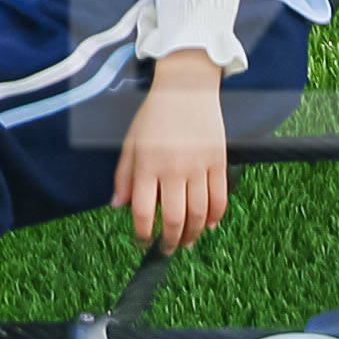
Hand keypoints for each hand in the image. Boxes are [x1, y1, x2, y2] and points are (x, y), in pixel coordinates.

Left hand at [116, 59, 236, 250]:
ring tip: (186, 242)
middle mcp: (174, 169)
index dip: (141, 234)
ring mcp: (199, 166)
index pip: (143, 212)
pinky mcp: (219, 161)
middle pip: (174, 219)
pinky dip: (215, 217)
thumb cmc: (154, 115)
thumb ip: (124, 176)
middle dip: (169, 241)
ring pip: (199, 214)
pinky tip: (208, 225)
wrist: (187, 88)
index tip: (141, 242)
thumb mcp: (131, 142)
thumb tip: (118, 205)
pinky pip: (220, 198)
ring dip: (192, 234)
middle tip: (166, 250)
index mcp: (147, 165)